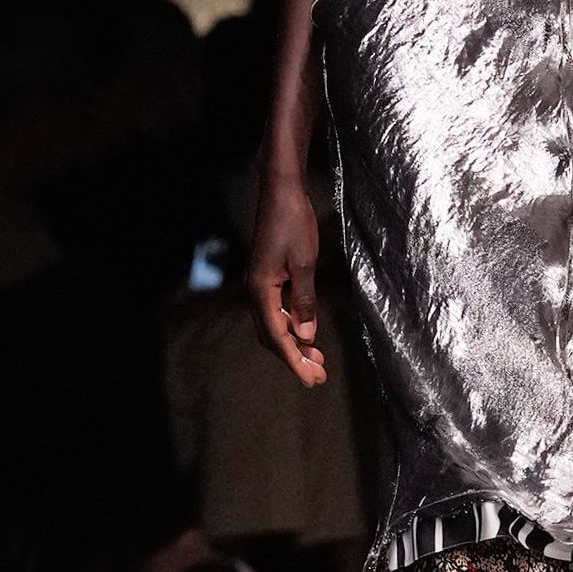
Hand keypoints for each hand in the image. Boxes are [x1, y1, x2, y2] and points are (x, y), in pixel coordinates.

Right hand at [249, 169, 327, 385]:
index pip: (277, 337)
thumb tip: (305, 336)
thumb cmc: (293, 222)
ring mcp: (258, 283)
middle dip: (293, 358)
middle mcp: (254, 291)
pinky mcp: (265, 276)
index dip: (294, 361)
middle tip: (318, 376)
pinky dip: (290, 325)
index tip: (311, 379)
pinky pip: (274, 310)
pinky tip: (305, 330)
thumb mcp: (305, 263)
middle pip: (271, 336)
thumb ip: (304, 301)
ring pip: (272, 325)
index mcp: (261, 291)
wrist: (280, 191)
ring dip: (293, 344)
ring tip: (316, 359)